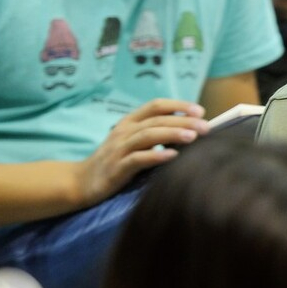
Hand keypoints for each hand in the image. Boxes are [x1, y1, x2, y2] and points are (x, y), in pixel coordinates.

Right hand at [75, 99, 208, 205]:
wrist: (80, 182)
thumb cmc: (114, 161)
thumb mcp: (132, 143)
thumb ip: (154, 135)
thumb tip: (190, 131)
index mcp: (129, 122)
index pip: (155, 105)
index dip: (178, 105)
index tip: (200, 111)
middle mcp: (124, 132)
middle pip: (157, 120)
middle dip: (183, 121)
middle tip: (206, 126)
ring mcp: (119, 149)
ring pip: (148, 136)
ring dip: (172, 134)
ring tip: (193, 137)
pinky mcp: (116, 168)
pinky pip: (137, 159)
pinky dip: (156, 156)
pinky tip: (172, 156)